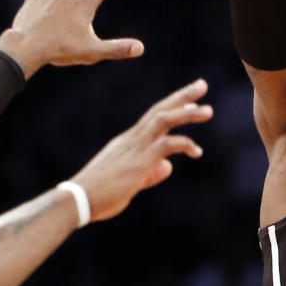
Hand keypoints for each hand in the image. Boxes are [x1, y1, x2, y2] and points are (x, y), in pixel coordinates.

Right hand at [71, 79, 212, 221]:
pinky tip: (197, 151)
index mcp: (129, 141)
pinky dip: (184, 144)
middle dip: (182, 97)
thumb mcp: (131, 182)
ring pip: (164, 120)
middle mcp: (132, 139)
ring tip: (208, 110)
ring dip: (186, 113)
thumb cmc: (100, 195)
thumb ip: (151, 173)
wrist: (78, 201)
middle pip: (160, 109)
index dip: (172, 104)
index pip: (154, 116)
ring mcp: (136, 147)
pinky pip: (166, 144)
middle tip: (202, 84)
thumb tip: (168, 166)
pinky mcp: (140, 161)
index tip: (190, 97)